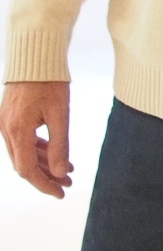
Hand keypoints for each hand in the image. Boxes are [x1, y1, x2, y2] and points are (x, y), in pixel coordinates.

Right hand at [0, 81, 72, 197]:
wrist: (35, 57)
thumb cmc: (49, 82)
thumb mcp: (60, 114)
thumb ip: (60, 145)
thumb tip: (61, 173)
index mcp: (17, 131)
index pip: (27, 170)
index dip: (44, 185)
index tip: (60, 193)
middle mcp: (7, 130)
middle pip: (25, 165)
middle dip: (46, 177)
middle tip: (68, 184)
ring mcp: (7, 124)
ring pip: (24, 153)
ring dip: (44, 164)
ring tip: (68, 171)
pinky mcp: (11, 117)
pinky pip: (23, 141)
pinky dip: (39, 150)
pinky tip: (55, 155)